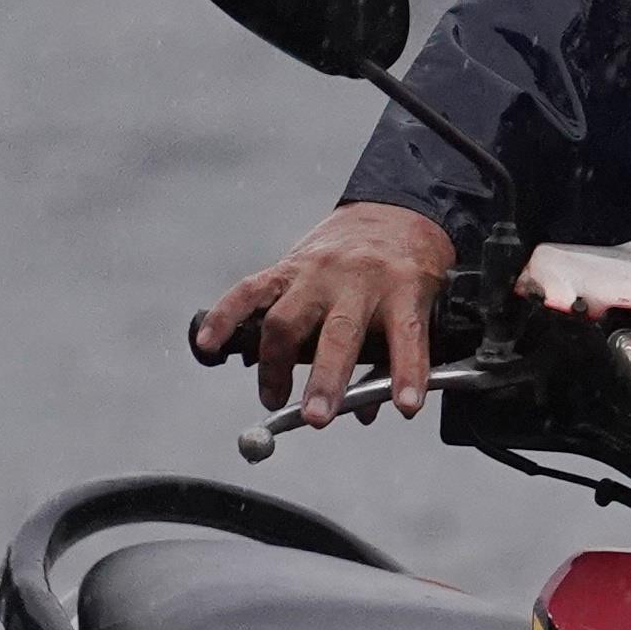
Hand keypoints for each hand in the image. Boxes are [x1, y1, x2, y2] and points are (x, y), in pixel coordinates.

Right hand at [192, 202, 454, 421]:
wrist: (391, 211)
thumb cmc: (408, 268)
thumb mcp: (422, 305)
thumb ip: (397, 358)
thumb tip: (367, 411)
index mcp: (404, 286)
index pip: (407, 333)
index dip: (407, 371)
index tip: (406, 406)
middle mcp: (358, 277)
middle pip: (338, 332)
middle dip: (325, 379)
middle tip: (318, 418)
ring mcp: (319, 270)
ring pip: (287, 318)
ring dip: (275, 364)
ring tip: (273, 397)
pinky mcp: (288, 265)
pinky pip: (250, 291)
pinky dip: (225, 318)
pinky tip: (208, 344)